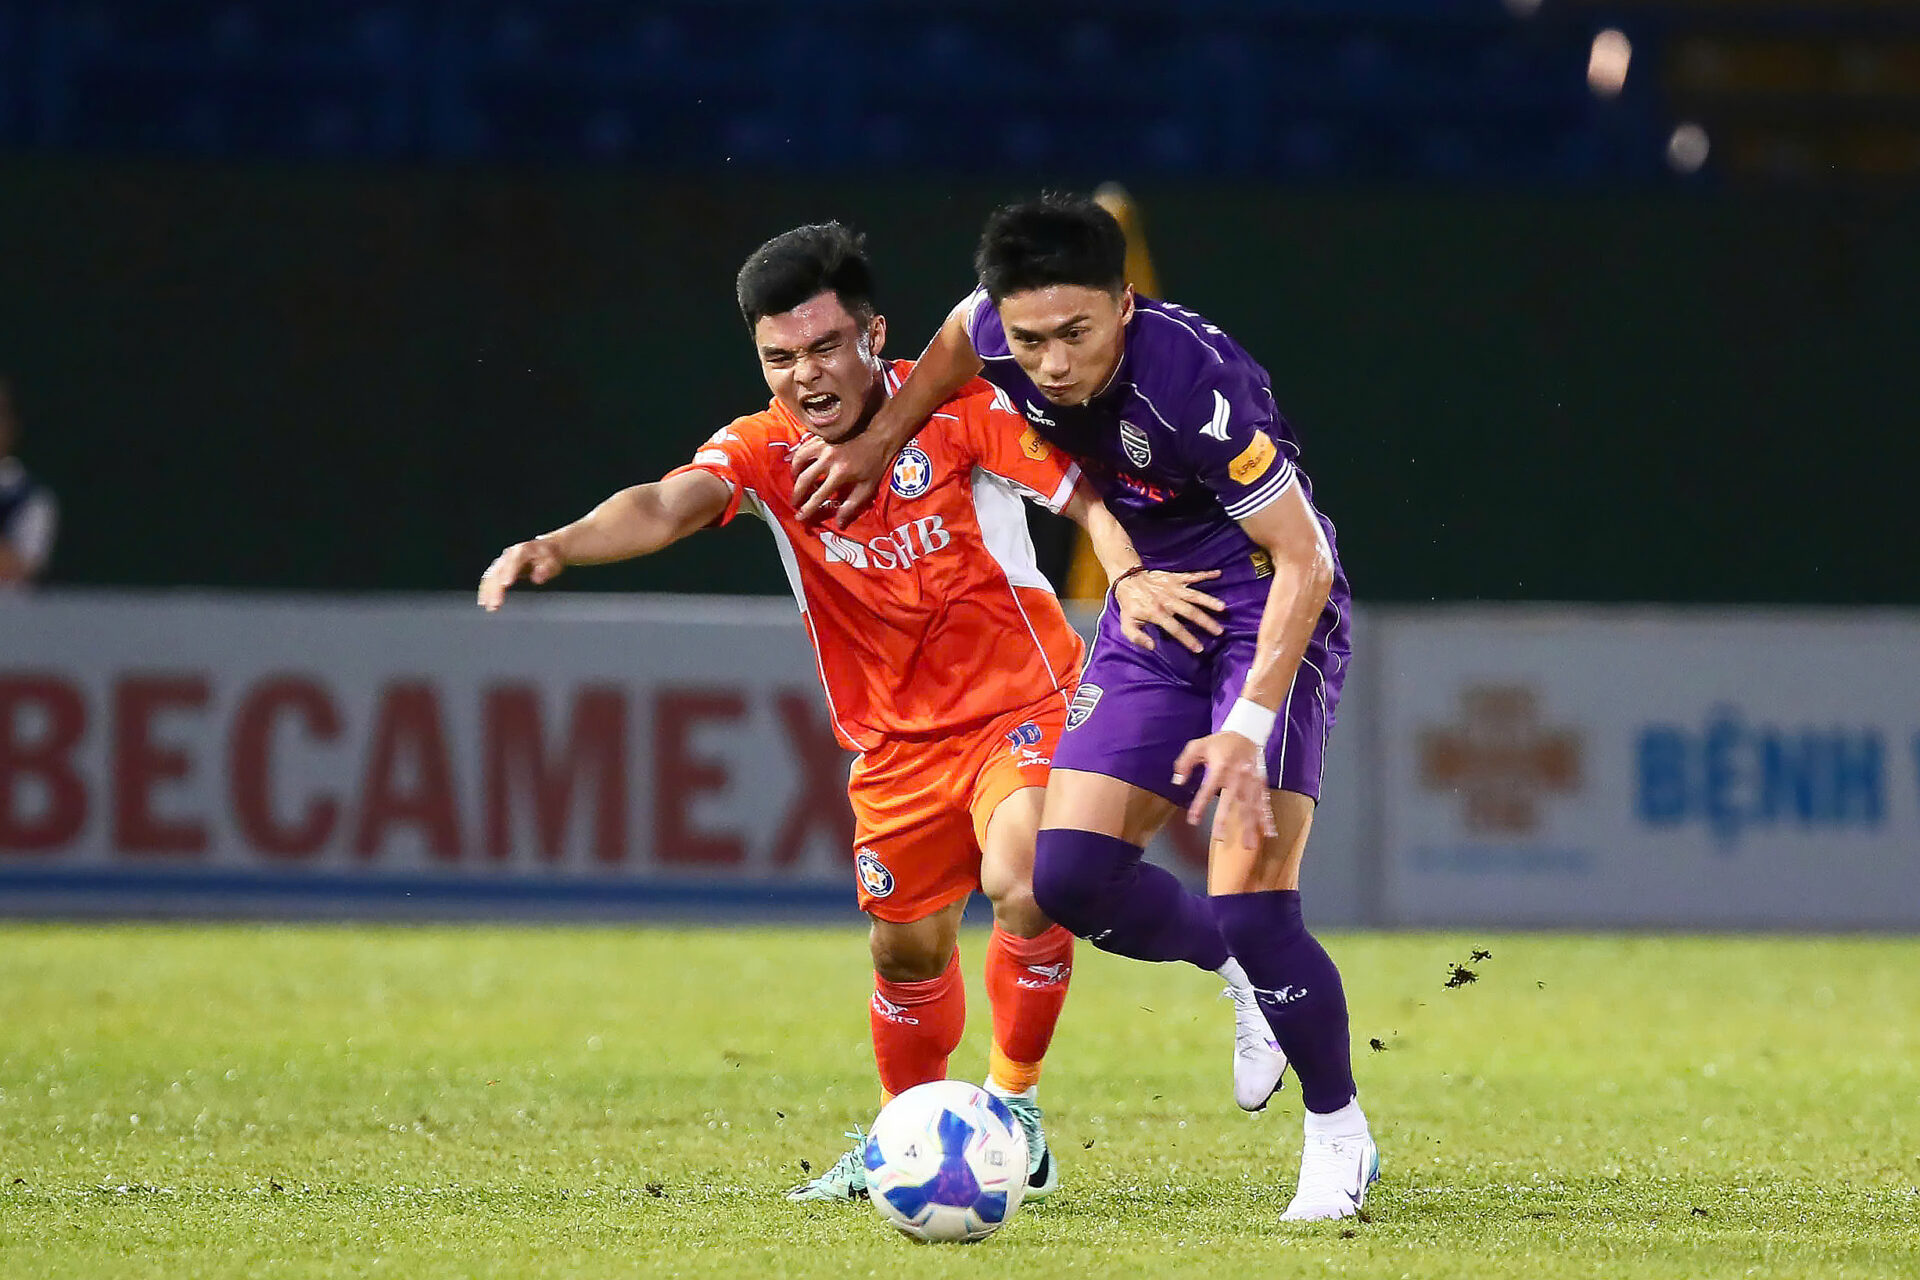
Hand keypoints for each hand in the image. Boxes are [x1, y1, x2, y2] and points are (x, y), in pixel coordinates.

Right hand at [478, 538, 564, 610]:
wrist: (546, 549)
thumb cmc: (550, 557)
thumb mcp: (554, 561)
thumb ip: (547, 569)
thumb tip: (538, 577)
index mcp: (523, 550)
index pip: (514, 560)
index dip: (508, 572)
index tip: (505, 584)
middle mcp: (510, 555)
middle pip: (499, 570)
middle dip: (495, 588)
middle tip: (496, 604)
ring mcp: (503, 561)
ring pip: (491, 576)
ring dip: (488, 591)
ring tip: (489, 606)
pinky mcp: (499, 569)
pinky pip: (489, 579)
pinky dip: (485, 590)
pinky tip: (484, 601)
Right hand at [791, 427, 895, 525]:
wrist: (879, 435)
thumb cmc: (875, 462)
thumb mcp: (867, 488)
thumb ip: (851, 506)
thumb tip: (839, 523)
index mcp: (840, 473)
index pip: (818, 496)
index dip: (807, 509)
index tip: (800, 517)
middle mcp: (828, 459)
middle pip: (804, 480)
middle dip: (797, 494)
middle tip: (795, 502)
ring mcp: (823, 445)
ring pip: (799, 461)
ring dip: (795, 474)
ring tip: (796, 482)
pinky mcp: (822, 436)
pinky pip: (803, 447)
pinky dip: (797, 457)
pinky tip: (798, 464)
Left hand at [1115, 569, 1225, 652]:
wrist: (1128, 579)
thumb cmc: (1130, 605)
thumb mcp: (1127, 624)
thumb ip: (1137, 638)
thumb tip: (1152, 647)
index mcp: (1156, 613)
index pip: (1175, 628)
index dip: (1188, 639)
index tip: (1200, 648)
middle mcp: (1167, 600)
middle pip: (1190, 612)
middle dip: (1205, 622)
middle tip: (1219, 631)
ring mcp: (1173, 588)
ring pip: (1194, 595)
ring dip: (1208, 600)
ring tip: (1222, 607)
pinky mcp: (1175, 578)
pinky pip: (1192, 575)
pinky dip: (1205, 574)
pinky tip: (1218, 574)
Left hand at [1172, 731, 1277, 852]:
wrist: (1246, 733)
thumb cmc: (1219, 743)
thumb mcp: (1197, 746)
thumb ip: (1184, 763)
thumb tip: (1177, 782)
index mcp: (1220, 767)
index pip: (1208, 789)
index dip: (1200, 805)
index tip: (1193, 820)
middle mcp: (1237, 776)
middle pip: (1231, 801)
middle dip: (1225, 819)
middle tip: (1220, 837)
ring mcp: (1251, 782)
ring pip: (1250, 806)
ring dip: (1250, 826)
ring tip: (1249, 845)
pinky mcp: (1261, 784)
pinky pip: (1265, 803)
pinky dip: (1267, 818)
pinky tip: (1269, 833)